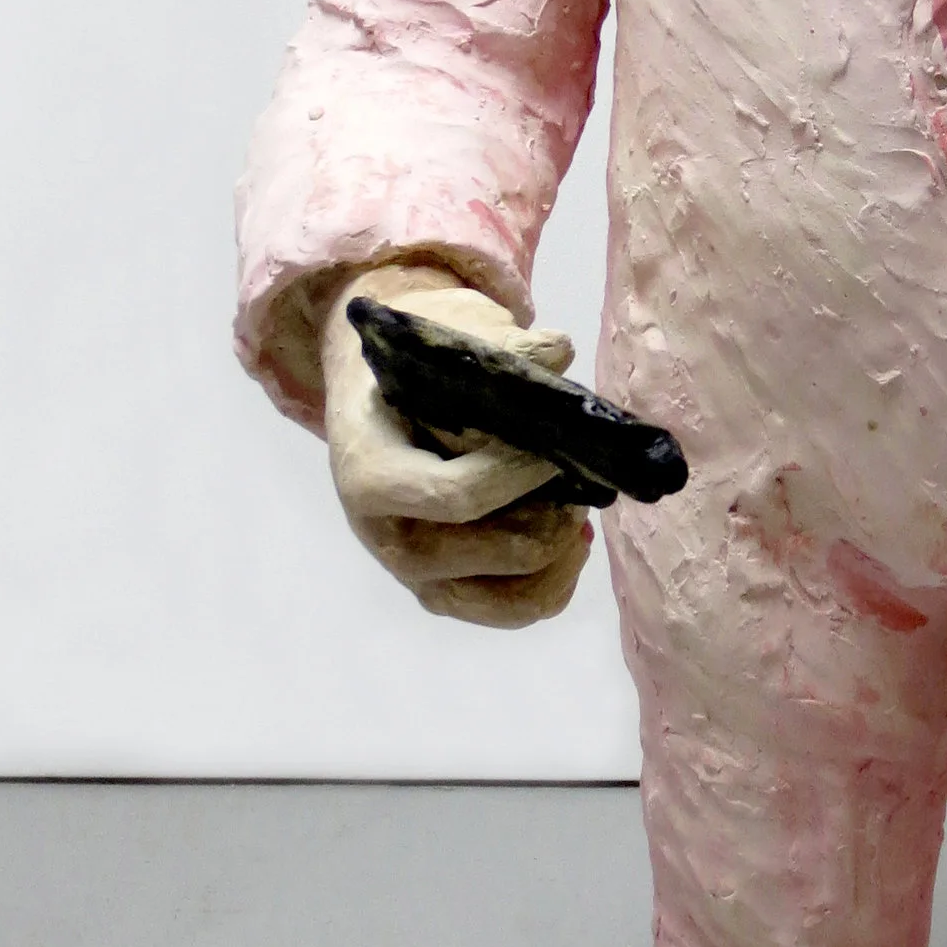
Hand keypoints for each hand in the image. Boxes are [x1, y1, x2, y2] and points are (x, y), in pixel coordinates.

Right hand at [321, 262, 592, 626]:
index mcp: (370, 475)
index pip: (458, 496)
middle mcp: (386, 538)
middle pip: (494, 551)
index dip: (519, 475)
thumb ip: (499, 345)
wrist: (383, 393)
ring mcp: (415, 575)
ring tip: (576, 504)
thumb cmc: (419, 363)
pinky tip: (573, 534)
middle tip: (577, 471)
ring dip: (559, 551)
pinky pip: (514, 610)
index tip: (556, 446)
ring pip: (512, 597)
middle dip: (551, 514)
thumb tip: (557, 352)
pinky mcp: (445, 592)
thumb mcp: (446, 336)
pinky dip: (557, 579)